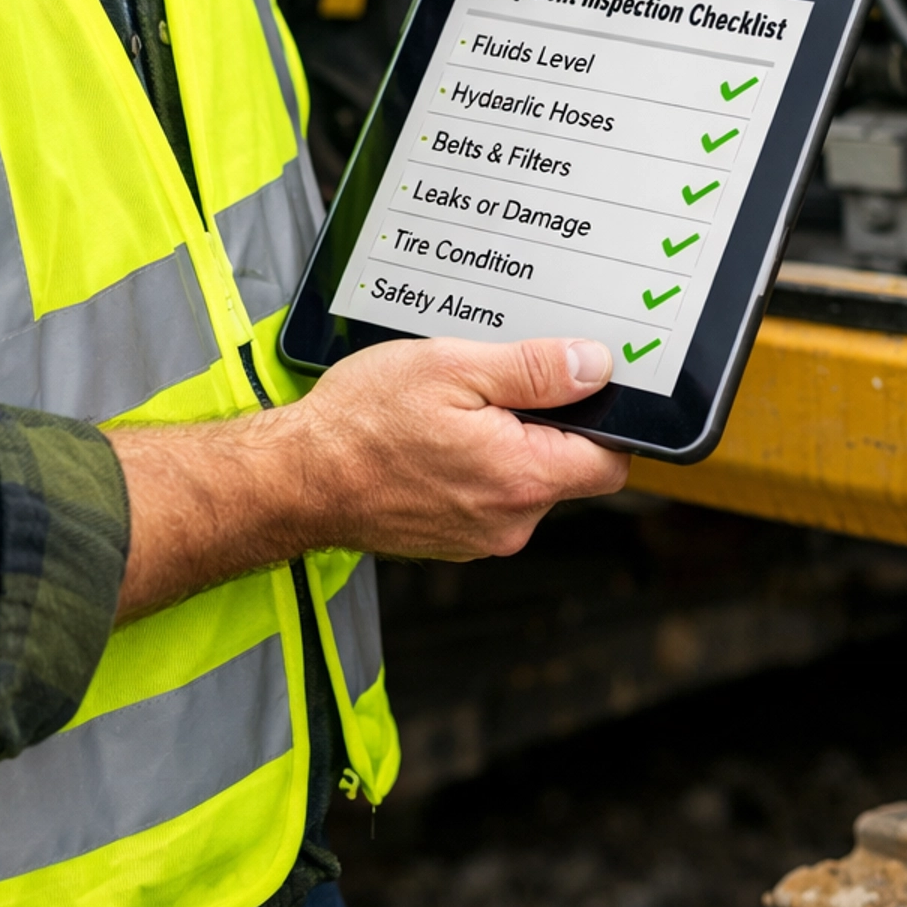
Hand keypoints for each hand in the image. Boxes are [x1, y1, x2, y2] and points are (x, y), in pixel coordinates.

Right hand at [111, 335, 624, 617]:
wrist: (296, 476)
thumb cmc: (364, 422)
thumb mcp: (456, 367)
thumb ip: (535, 371)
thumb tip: (595, 367)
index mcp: (522, 477)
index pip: (610, 461)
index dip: (604, 417)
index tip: (580, 385)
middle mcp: (509, 520)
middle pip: (567, 468)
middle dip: (544, 423)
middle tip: (494, 382)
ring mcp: (480, 537)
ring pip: (524, 480)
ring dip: (504, 442)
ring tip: (454, 407)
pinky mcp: (453, 539)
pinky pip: (487, 495)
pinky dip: (474, 464)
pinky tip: (434, 436)